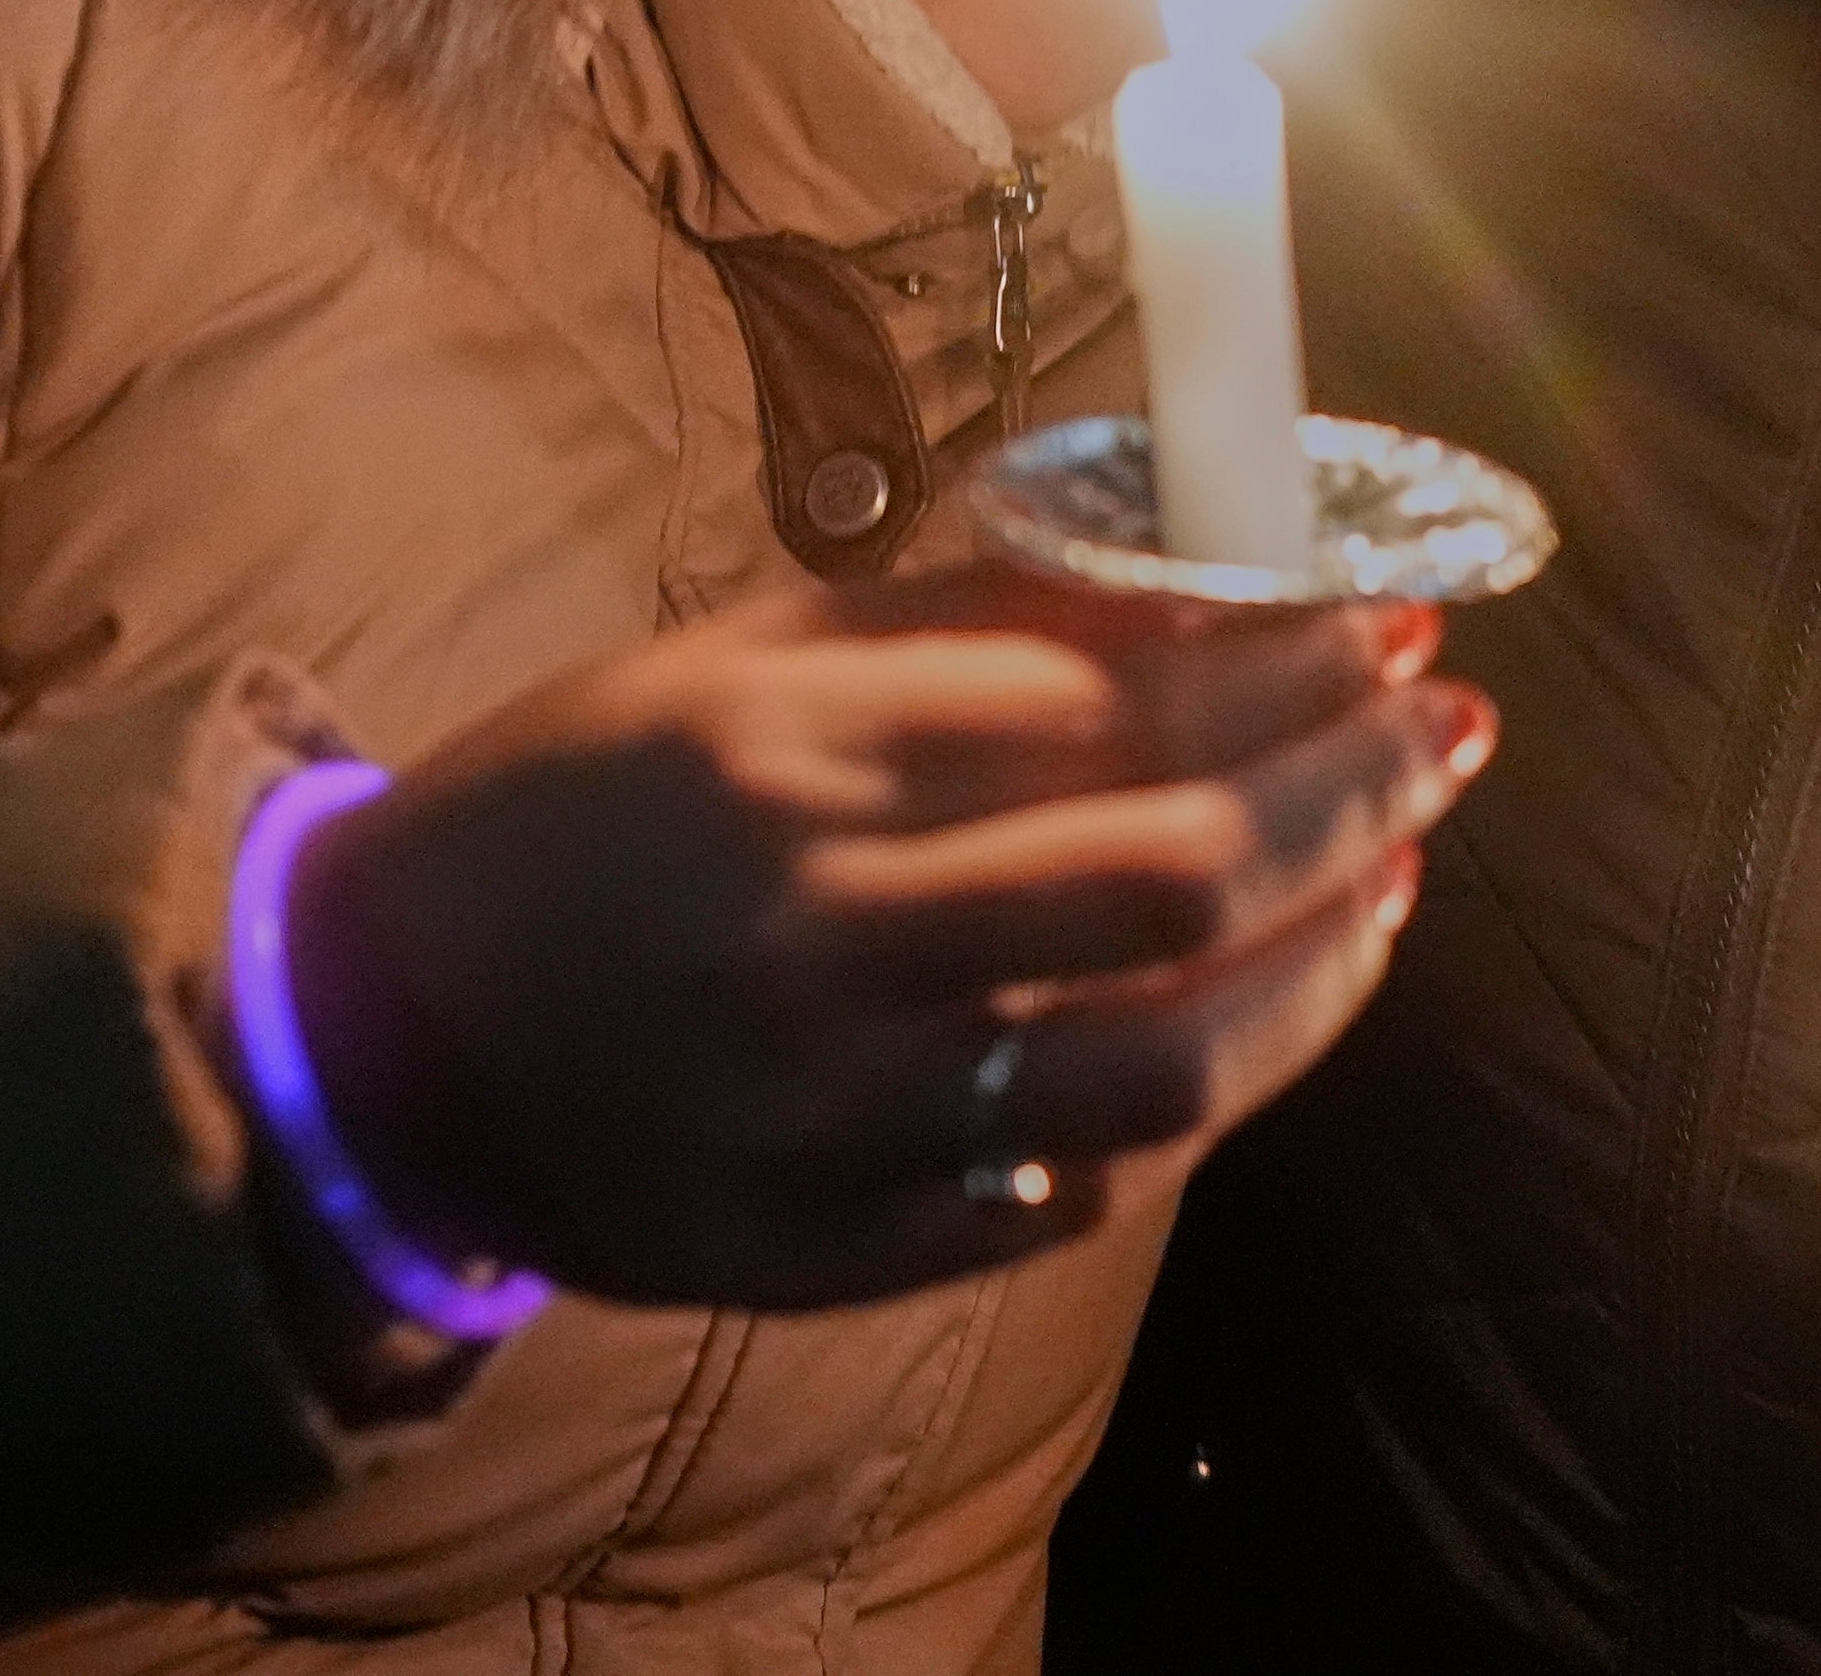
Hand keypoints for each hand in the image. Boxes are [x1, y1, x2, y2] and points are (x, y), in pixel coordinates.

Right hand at [283, 584, 1492, 1311]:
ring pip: (1159, 1064)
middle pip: (1174, 875)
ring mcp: (831, 1116)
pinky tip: (1258, 1015)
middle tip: (1449, 727)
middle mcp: (821, 933)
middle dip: (1350, 787)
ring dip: (1317, 966)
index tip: (1392, 614)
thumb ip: (958, 623)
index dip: (1284, 660)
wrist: (371, 1041)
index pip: (1113, 703)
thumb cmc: (575, 808)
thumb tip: (1193, 569)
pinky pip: (1068, 1195)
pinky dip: (1189, 1107)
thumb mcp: (734, 665)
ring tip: (1392, 876)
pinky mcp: (829, 1253)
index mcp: (789, 753)